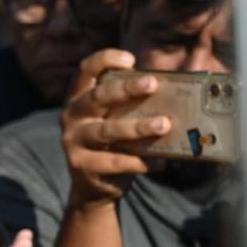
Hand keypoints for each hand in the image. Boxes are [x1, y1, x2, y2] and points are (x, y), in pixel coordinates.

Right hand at [61, 50, 170, 208]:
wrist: (93, 186)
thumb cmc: (111, 144)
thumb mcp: (114, 119)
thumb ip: (131, 105)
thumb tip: (174, 92)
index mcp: (79, 98)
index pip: (85, 71)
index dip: (104, 60)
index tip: (130, 60)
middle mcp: (71, 117)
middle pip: (97, 97)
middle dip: (125, 89)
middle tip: (153, 84)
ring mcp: (73, 142)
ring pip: (107, 131)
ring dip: (138, 127)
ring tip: (164, 124)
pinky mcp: (82, 165)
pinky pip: (116, 161)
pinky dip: (141, 161)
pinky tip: (161, 162)